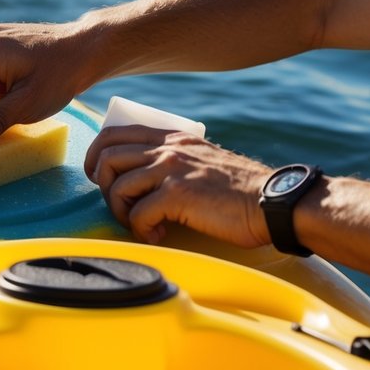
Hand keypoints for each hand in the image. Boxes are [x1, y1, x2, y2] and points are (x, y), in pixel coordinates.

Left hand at [85, 125, 272, 246]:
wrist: (273, 203)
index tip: (101, 179)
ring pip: (117, 185)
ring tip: (144, 225)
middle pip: (107, 156)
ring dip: (122, 212)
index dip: (97, 156)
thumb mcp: (204, 161)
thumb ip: (177, 162)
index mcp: (173, 139)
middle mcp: (168, 148)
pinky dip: (142, 230)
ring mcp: (172, 169)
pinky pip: (138, 214)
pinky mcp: (178, 194)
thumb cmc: (241, 191)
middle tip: (122, 208)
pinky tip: (160, 236)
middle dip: (104, 186)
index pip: (116, 133)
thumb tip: (145, 182)